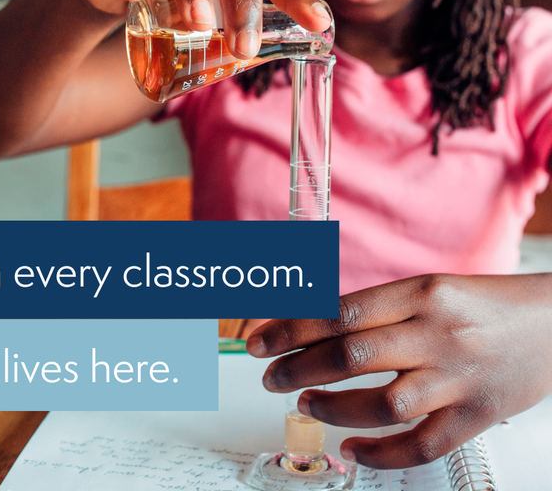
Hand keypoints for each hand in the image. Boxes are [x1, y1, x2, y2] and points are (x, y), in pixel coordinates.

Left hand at [246, 273, 551, 468]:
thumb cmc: (482, 303)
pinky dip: (380, 453)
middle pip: (352, 355)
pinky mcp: (477, 416)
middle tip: (269, 377)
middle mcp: (437, 333)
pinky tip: (352, 448)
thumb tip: (312, 325)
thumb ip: (378, 309)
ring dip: (332, 409)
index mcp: (420, 292)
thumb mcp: (428, 289)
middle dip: (298, 368)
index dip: (292, 329)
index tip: (260, 341)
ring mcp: (458, 378)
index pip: (340, 311)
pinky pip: (422, 444)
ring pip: (382, 403)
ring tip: (305, 405)